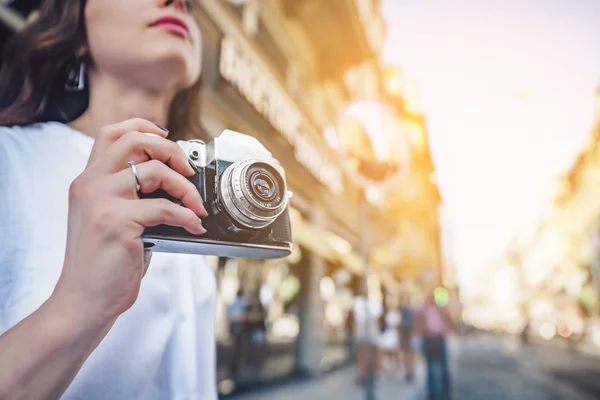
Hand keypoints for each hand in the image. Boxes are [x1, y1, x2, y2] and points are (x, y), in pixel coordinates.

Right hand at [53, 118, 206, 324]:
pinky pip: (165, 208)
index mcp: (87, 181)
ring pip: (155, 171)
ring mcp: (100, 201)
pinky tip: (194, 227)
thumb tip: (172, 181)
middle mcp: (89, 184)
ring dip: (186, 188)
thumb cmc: (102, 265)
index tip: (167, 136)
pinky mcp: (116, 222)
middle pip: (134, 140)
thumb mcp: (108, 220)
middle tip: (188, 171)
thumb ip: (128, 196)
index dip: (143, 127)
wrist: (83, 301)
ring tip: (197, 207)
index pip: (112, 133)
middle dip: (171, 150)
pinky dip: (187, 216)